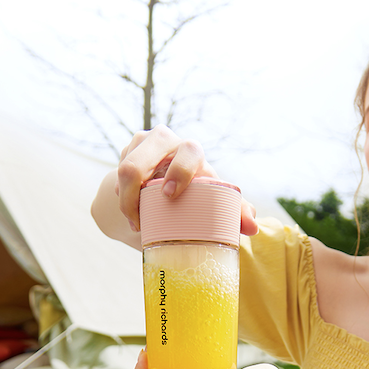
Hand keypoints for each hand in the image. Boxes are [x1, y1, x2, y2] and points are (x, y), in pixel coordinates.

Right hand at [117, 125, 257, 234]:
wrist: (165, 182)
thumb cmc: (196, 189)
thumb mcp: (212, 197)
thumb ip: (234, 210)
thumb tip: (252, 228)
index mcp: (192, 150)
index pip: (189, 152)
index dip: (179, 172)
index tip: (171, 196)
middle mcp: (166, 140)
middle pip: (139, 161)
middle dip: (134, 194)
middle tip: (139, 221)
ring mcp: (142, 142)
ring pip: (124, 171)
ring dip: (126, 202)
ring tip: (136, 222)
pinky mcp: (126, 150)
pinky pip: (116, 176)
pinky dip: (121, 198)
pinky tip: (131, 210)